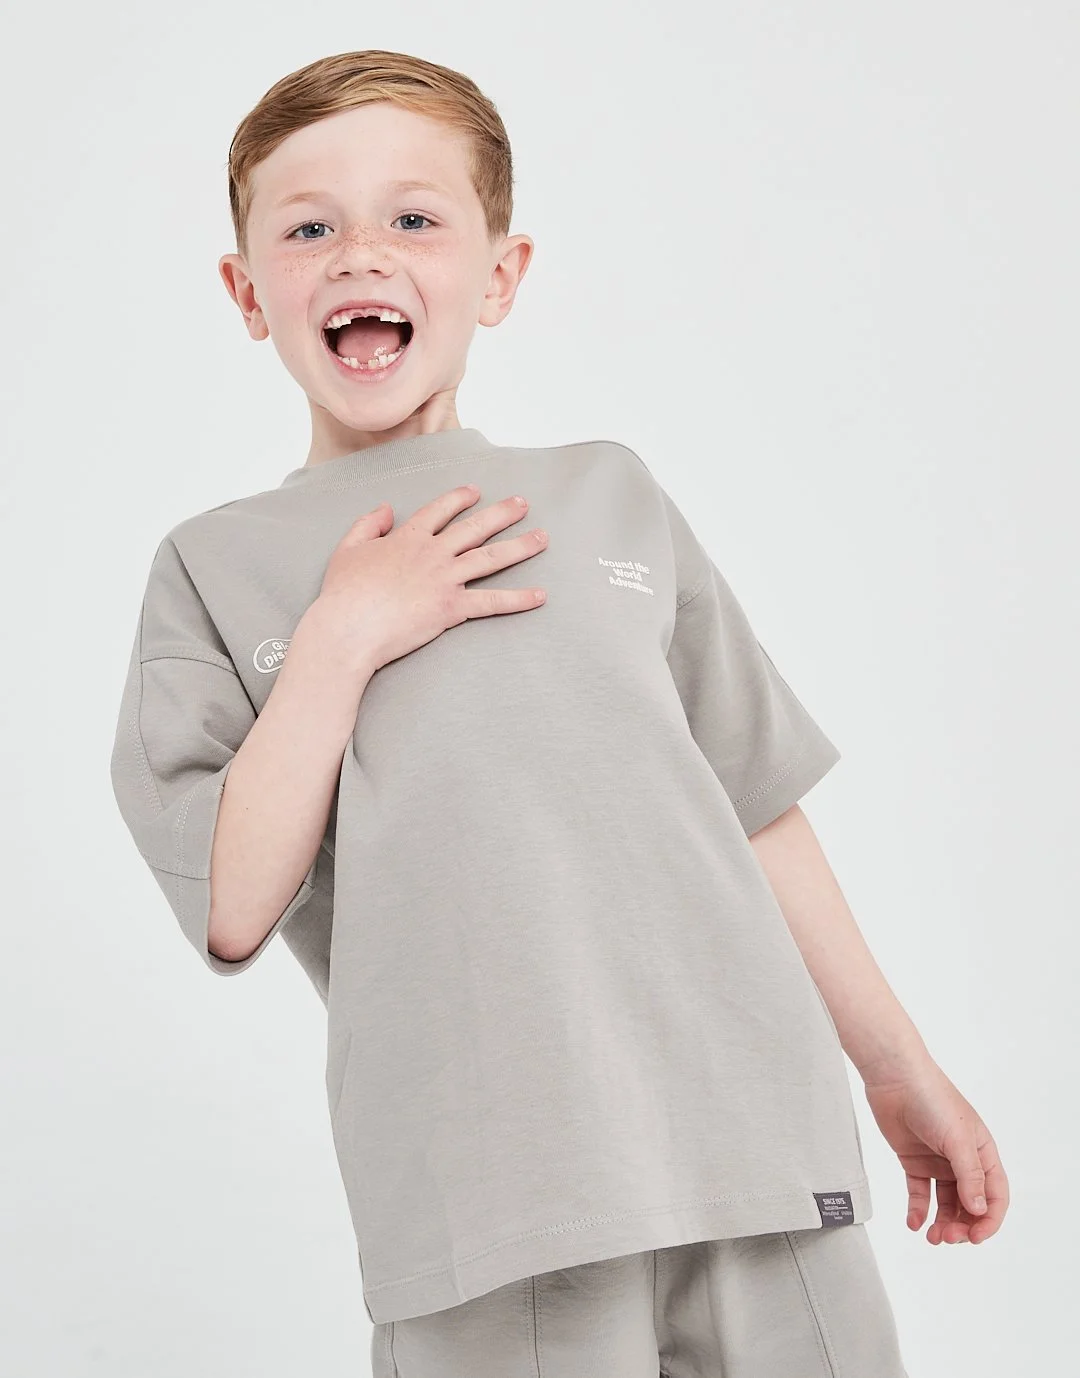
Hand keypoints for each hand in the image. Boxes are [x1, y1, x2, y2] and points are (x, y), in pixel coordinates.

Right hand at [314, 484, 548, 673]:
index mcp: (408, 538)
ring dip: (520, 547)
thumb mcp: (348, 549)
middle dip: (502, 513)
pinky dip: (518, 600)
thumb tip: (386, 508)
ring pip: (491, 558)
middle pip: (474, 527)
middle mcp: (433, 553)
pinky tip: (540, 596)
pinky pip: (492, 602)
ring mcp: (445, 579)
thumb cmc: (344, 593)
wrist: (349, 627)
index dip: (459, 499)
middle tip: (523, 504)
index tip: (475, 491)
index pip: (440, 510)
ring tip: (542, 538)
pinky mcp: (452, 608)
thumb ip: (368, 524)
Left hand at [862, 1060, 1008, 1244]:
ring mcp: (938, 1162)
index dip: (989, 1220)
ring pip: (945, 1203)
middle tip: (947, 1237)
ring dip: (942, 1222)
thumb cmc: (932, 1099)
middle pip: (970, 1204)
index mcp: (982, 1153)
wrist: (894, 1078)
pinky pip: (919, 1193)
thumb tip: (978, 1210)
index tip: (975, 1237)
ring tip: (932, 1236)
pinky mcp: (913, 1161)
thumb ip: (969, 1176)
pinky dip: (918, 1211)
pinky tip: (914, 1223)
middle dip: (962, 1225)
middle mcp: (962, 1160)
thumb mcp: (957, 1139)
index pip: (995, 1195)